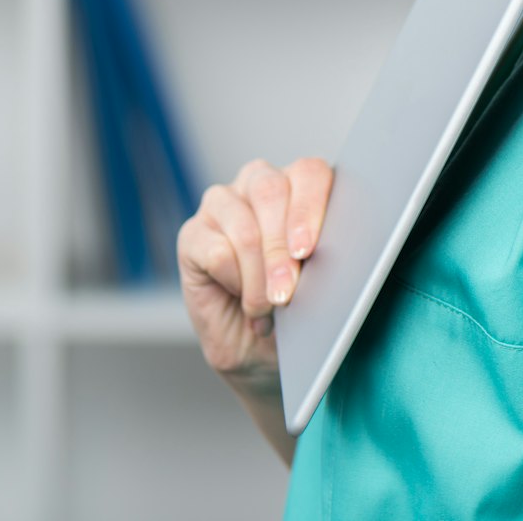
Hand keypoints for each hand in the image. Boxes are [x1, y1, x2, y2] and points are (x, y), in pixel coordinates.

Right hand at [178, 156, 333, 398]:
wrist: (261, 350)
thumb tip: (329, 255)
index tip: (307, 250)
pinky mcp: (193, 234)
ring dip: (258, 276)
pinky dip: (235, 283)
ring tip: (269, 310)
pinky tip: (243, 303)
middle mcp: (260, 184)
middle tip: (287, 292)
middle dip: (281, 249)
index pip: (309, 173)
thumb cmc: (297, 312)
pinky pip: (216, 251)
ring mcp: (223, 205)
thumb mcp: (322, 283)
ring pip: (243, 225)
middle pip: (271, 191)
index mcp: (301, 184)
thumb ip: (325, 259)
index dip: (309, 209)